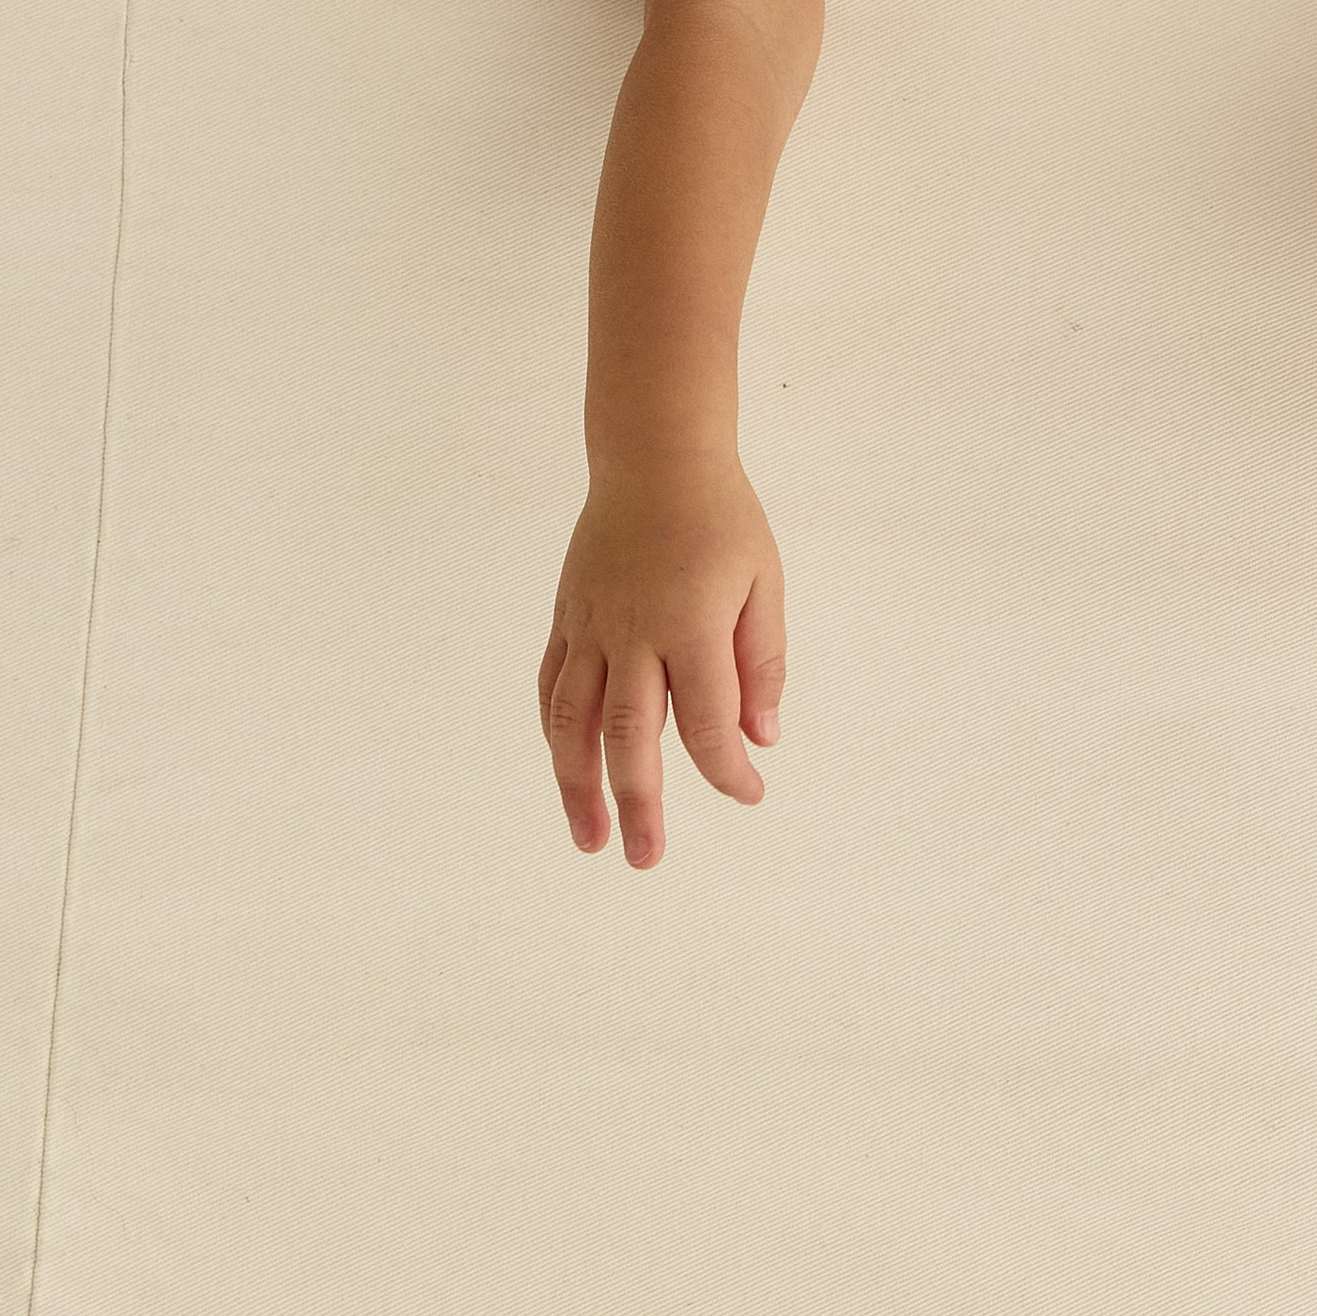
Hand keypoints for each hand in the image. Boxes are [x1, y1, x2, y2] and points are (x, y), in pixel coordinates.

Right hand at [538, 456, 785, 867]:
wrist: (655, 457)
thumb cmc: (721, 519)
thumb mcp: (764, 583)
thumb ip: (763, 663)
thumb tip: (760, 737)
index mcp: (690, 625)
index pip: (706, 721)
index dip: (727, 770)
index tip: (749, 793)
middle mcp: (633, 633)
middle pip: (629, 735)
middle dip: (639, 804)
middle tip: (646, 859)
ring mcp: (591, 627)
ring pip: (574, 721)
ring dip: (577, 785)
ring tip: (590, 838)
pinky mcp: (566, 618)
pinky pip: (552, 686)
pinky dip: (556, 734)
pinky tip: (566, 769)